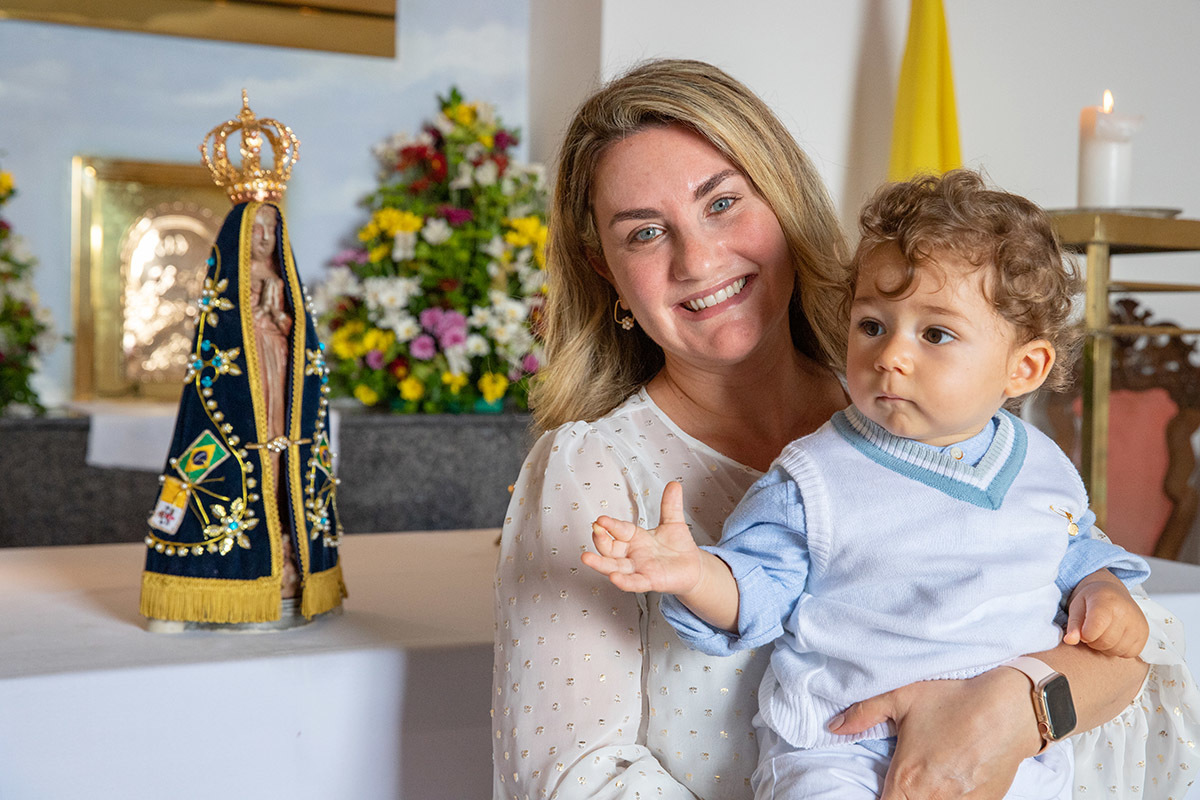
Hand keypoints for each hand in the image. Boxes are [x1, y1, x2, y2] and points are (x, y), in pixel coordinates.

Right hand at [581, 481, 701, 594]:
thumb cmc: (678, 547)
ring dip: (600, 564)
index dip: (610, 524)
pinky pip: (634, 583)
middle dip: (600, 540)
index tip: (600, 519)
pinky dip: (624, 581)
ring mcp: (638, 569)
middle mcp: (632, 554)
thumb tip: (674, 484)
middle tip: (595, 530)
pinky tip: (615, 578)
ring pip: (614, 567)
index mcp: (635, 538)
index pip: (618, 529)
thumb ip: (670, 505)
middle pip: (609, 548)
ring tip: (587, 558)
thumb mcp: (673, 522)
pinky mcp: (649, 581)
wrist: (693, 567)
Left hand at [829, 668, 1041, 798]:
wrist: (1011, 707)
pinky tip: (950, 781)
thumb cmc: (955, 700)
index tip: (881, 790)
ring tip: (927, 780)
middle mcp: (933, 799)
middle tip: (903, 784)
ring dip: (925, 797)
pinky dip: (952, 798)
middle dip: (901, 797)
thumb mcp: (902, 697)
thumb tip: (834, 727)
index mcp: (907, 779)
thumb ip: (864, 714)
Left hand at [1064, 572, 1149, 657]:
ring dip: (1105, 647)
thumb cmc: (1091, 600)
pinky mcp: (1144, 633)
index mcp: (1106, 601)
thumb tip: (1069, 641)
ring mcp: (1138, 623)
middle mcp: (1126, 612)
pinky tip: (1115, 637)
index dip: (1085, 635)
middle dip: (1093, 642)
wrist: (1112, 592)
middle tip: (1091, 632)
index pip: (1095, 629)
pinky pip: (1129, 653)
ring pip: (1117, 650)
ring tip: (1103, 633)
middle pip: (1105, 642)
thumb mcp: (1076, 607)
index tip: (1083, 629)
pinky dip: (1119, 650)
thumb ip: (1073, 624)